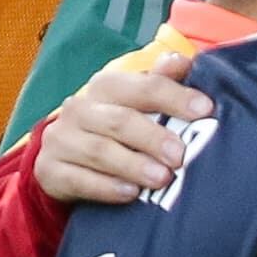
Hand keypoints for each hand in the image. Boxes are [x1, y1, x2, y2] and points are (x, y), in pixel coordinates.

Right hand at [35, 64, 209, 205]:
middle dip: (153, 137)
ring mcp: (61, 140)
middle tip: (181, 156)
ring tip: (162, 179)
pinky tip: (131, 194)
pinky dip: (106, 187)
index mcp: (105, 87)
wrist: (66, 162)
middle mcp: (80, 109)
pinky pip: (78, 179)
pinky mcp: (51, 170)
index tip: (205, 110)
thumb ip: (159, 82)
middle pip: (120, 120)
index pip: (142, 86)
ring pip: (100, 151)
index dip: (175, 96)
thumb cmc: (114, 130)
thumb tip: (183, 62)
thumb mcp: (136, 104)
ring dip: (133, 165)